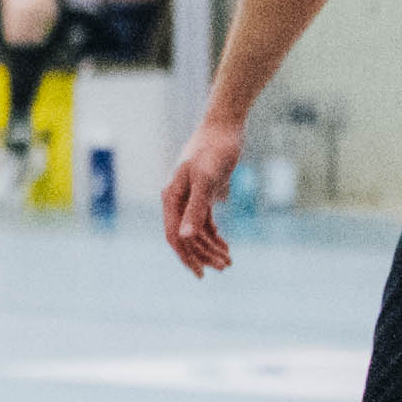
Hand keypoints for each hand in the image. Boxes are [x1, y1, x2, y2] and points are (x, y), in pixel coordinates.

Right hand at [163, 116, 243, 277]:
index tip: (201, 274)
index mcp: (171, 198)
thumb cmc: (214, 150)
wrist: (224, 126)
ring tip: (230, 261)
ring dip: (211, 247)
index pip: (174, 236)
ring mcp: (189, 197)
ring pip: (196, 231)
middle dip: (204, 255)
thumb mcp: (207, 180)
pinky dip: (215, 235)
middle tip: (226, 267)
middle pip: (186, 237)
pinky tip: (226, 245)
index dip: (186, 257)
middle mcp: (176, 200)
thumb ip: (196, 209)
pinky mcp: (203, 193)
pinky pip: (205, 221)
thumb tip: (185, 237)